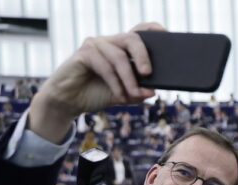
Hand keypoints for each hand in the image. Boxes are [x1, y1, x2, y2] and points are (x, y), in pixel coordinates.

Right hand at [29, 22, 162, 143]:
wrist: (70, 102)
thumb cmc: (98, 93)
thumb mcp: (124, 95)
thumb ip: (138, 92)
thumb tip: (153, 91)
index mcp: (123, 48)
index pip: (140, 31)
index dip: (153, 30)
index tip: (167, 35)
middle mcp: (111, 42)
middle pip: (132, 39)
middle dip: (143, 56)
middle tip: (148, 74)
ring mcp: (96, 45)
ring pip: (119, 57)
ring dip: (129, 80)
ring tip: (133, 96)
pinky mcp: (83, 53)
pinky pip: (104, 66)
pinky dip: (115, 83)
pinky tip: (120, 96)